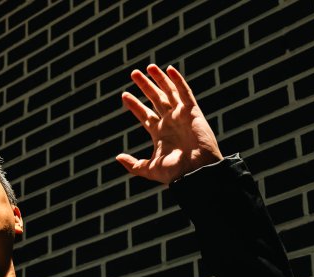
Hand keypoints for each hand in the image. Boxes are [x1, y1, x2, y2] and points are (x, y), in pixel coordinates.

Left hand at [117, 64, 222, 183]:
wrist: (196, 171)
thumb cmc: (175, 173)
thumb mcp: (150, 169)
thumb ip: (133, 164)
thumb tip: (118, 157)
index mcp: (160, 134)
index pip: (145, 115)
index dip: (135, 105)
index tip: (124, 95)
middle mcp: (170, 122)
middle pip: (155, 99)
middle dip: (145, 86)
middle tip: (134, 73)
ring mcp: (181, 116)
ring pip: (169, 92)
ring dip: (159, 79)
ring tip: (148, 67)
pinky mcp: (192, 112)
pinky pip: (185, 92)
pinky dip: (177, 80)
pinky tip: (168, 69)